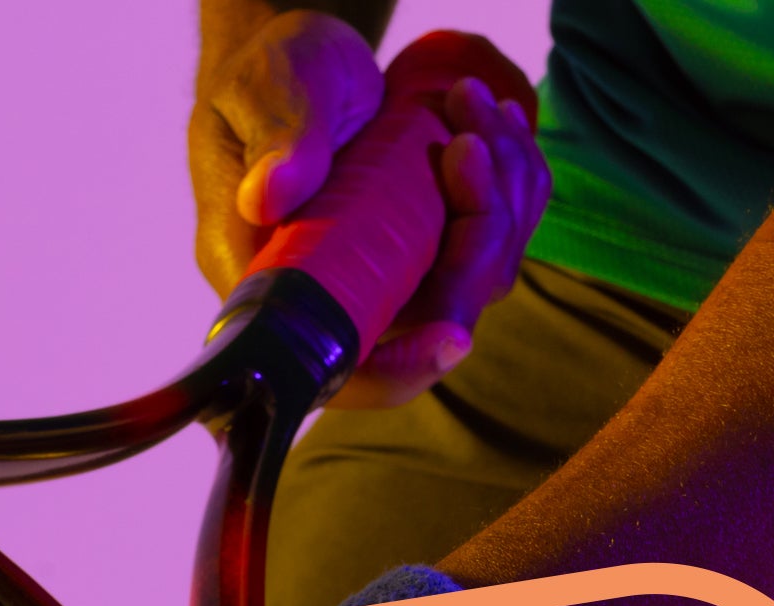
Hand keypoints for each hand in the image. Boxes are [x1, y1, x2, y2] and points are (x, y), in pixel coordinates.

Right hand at [190, 15, 551, 407]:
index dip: (403, 368)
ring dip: (501, 191)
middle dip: (477, 234)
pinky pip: (492, 242)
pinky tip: (495, 122)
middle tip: (469, 142)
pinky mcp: (431, 254)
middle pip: (435, 319)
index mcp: (279, 291)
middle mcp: (342, 303)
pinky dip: (510, 181)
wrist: (299, 68)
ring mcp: (395, 282)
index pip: (346, 369)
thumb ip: (274, 139)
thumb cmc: (265, 79)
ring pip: (476, 279)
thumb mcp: (263, 92)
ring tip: (472, 102)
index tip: (452, 339)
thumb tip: (267, 196)